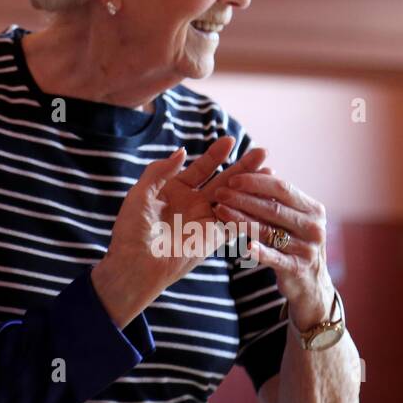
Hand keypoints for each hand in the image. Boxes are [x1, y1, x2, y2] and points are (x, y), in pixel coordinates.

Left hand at [92, 136, 267, 326]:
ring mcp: (204, 220)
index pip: (201, 168)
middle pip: (223, 180)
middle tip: (263, 152)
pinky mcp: (212, 238)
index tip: (231, 140)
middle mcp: (193, 203)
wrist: (134, 263)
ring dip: (251, 187)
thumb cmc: (132, 230)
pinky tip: (265, 199)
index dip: (216, 154)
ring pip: (233, 199)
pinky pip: (234, 222)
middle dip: (243, 166)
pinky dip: (249, 211)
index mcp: (175, 190)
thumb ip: (159, 171)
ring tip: (270, 172)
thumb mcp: (141, 194)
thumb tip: (183, 151)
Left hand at [211, 170, 333, 328]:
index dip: (257, 182)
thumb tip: (251, 171)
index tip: (232, 176)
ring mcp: (308, 249)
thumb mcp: (291, 219)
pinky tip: (244, 247)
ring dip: (242, 221)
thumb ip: (276, 200)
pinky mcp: (298, 269)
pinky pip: (276, 258)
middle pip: (274, 208)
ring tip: (219, 211)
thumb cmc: (293, 243)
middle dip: (244, 199)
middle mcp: (314, 227)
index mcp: (313, 209)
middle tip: (218, 192)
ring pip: (270, 231)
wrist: (311, 284)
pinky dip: (260, 252)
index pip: (282, 188)